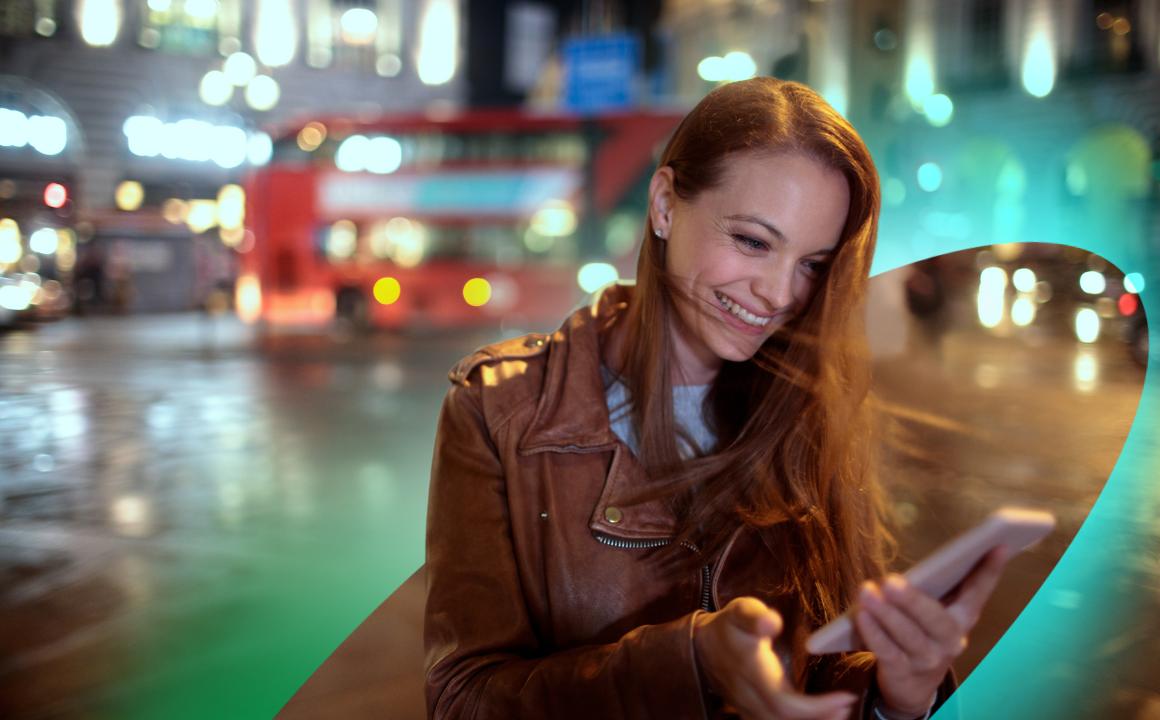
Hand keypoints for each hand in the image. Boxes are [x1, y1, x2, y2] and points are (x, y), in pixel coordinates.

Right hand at [694, 597, 858, 719]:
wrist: (702, 646)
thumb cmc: (729, 626)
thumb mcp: (740, 611)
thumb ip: (755, 616)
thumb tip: (773, 621)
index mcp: (751, 673)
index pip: (785, 703)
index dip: (818, 708)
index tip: (846, 696)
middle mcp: (750, 697)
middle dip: (822, 718)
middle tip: (849, 703)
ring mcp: (749, 708)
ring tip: (840, 711)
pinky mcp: (752, 712)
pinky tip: (821, 716)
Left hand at [854, 545, 1011, 717]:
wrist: (911, 686)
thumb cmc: (921, 633)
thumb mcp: (933, 613)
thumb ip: (933, 590)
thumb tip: (930, 561)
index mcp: (963, 618)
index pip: (978, 592)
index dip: (990, 571)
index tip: (999, 545)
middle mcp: (951, 640)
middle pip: (934, 619)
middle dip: (912, 600)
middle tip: (890, 581)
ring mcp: (928, 659)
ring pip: (908, 635)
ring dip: (885, 612)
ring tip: (866, 592)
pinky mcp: (903, 672)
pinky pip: (887, 650)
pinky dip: (873, 632)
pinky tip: (861, 615)